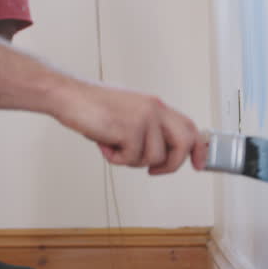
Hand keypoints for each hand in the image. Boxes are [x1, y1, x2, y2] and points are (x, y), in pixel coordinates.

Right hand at [51, 79, 206, 174]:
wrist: (68, 96)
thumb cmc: (93, 107)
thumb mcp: (128, 114)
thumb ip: (147, 130)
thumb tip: (160, 156)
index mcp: (155, 105)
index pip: (189, 126)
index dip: (197, 148)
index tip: (199, 164)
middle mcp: (154, 109)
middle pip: (184, 142)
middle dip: (172, 164)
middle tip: (154, 171)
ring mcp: (144, 118)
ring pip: (154, 157)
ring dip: (131, 160)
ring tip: (114, 147)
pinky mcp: (130, 129)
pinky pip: (132, 159)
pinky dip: (116, 159)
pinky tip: (105, 145)